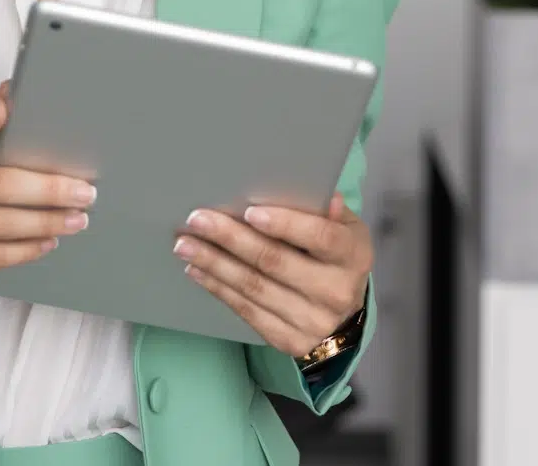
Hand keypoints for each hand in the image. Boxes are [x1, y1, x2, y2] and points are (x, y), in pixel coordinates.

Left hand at [174, 192, 372, 359]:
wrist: (344, 314)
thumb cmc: (335, 256)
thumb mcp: (344, 229)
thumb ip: (327, 212)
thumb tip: (324, 196)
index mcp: (352, 256)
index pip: (321, 238)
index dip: (285, 224)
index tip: (249, 211)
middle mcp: (336, 292)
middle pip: (276, 262)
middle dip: (232, 239)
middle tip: (197, 219)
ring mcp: (312, 321)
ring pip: (255, 288)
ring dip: (214, 264)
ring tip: (185, 244)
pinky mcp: (290, 341)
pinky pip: (247, 312)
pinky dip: (219, 288)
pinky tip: (198, 270)